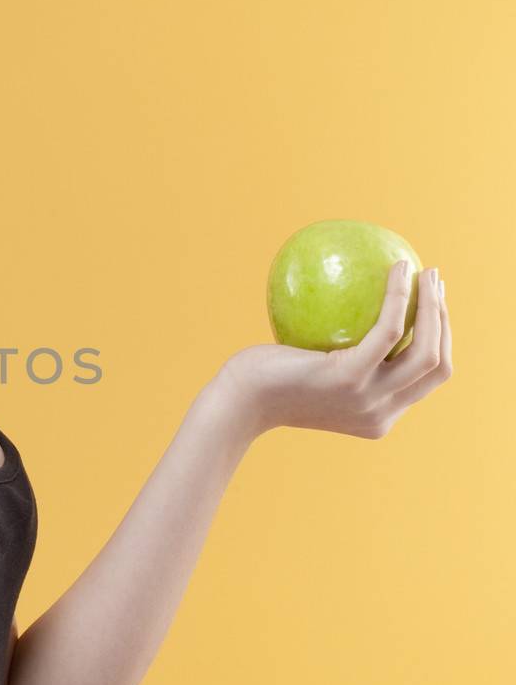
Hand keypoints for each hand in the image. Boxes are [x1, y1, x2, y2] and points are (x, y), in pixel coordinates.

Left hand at [222, 261, 452, 438]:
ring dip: (433, 306)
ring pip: (427, 350)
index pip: (425, 381)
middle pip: (438, 367)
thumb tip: (354, 310)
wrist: (237, 401)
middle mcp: (380, 413)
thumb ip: (339, 356)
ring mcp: (368, 399)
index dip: (439, 341)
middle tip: (436, 283)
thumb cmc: (265, 379)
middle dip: (446, 322)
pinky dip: (400, 296)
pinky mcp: (349, 378)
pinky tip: (397, 269)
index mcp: (377, 415)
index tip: (432, 307)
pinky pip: (389, 329)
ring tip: (426, 272)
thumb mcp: (311, 373)